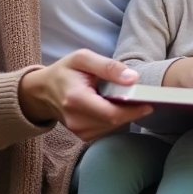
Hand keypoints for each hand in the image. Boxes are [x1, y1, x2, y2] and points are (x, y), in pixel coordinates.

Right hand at [18, 49, 153, 142]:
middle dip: (132, 111)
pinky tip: (113, 106)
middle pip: (114, 122)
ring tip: (126, 98)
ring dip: (124, 115)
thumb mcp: (83, 58)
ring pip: (112, 127)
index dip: (133, 110)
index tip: (149, 102)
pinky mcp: (82, 135)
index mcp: (76, 99)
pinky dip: (115, 119)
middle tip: (142, 97)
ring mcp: (78, 130)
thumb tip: (133, 78)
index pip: (111, 113)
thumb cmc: (65, 72)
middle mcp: (76, 120)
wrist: (42, 91)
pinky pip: (107, 129)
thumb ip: (108, 66)